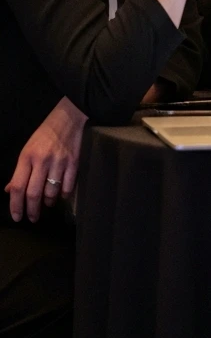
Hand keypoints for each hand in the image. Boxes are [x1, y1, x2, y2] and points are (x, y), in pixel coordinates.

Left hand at [5, 98, 86, 222]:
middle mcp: (42, 161)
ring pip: (51, 192)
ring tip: (47, 202)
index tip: (17, 216)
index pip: (18, 187)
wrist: (68, 118)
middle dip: (32, 210)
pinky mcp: (74, 163)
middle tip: (32, 218)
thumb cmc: (44, 134)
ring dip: (48, 202)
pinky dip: (63, 195)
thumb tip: (10, 190)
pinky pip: (68, 187)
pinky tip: (60, 195)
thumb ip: (19, 171)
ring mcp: (59, 162)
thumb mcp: (27, 149)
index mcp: (27, 157)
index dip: (15, 205)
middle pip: (34, 193)